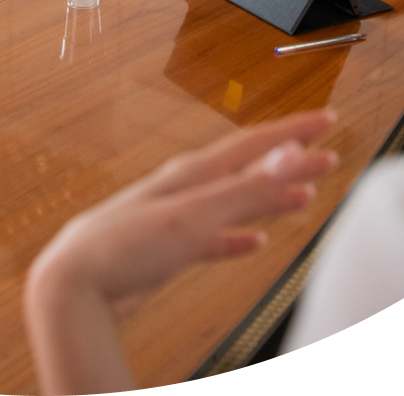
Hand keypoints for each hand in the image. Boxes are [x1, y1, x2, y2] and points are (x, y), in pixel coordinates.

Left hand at [24, 113, 337, 395]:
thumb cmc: (126, 244)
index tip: (326, 120)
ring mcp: (176, 218)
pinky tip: (252, 244)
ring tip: (299, 195)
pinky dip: (238, 237)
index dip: (293, 131)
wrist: (77, 284)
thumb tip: (293, 154)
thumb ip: (247, 188)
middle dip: (286, 160)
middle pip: (247, 167)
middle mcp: (186, 188)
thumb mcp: (196, 214)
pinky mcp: (169, 250)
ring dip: (268, 197)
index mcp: (193, 173)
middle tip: (322, 152)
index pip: (255, 143)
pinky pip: (215, 237)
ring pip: (234, 200)